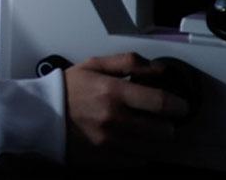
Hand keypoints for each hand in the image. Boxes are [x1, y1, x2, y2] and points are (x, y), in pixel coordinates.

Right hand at [63, 52, 189, 156]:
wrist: (43, 114)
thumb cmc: (71, 87)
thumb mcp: (96, 64)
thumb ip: (128, 63)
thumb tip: (159, 69)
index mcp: (113, 93)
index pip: (159, 102)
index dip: (178, 105)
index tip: (181, 106)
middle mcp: (114, 120)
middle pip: (162, 132)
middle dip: (167, 125)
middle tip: (162, 119)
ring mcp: (110, 144)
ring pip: (153, 150)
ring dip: (155, 141)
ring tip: (148, 131)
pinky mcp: (106, 161)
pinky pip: (137, 162)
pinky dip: (140, 153)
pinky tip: (132, 142)